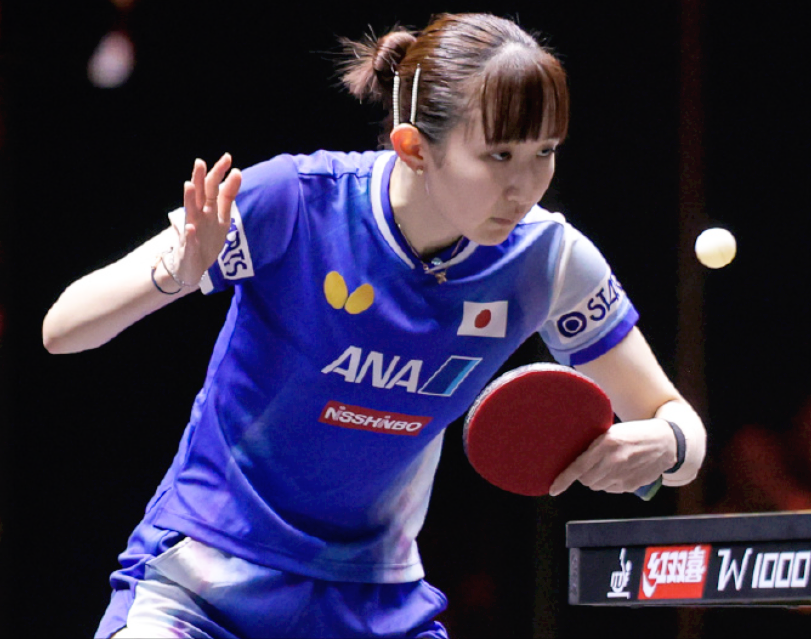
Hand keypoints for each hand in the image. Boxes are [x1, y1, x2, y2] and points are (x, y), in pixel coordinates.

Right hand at [172, 153, 241, 285]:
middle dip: (199, 179)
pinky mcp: (189, 247)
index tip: (228, 158)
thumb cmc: (206, 239)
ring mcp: (193, 230)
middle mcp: (199, 216)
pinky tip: (190, 227)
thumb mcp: (221, 217)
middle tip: (200, 161)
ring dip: (189, 199)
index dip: (220, 174)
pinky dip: (190, 233)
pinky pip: (189, 240)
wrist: (191, 266)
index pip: (213, 187)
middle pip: (200, 195)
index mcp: (208, 209)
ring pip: (190, 213)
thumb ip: (227, 197)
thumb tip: (236, 172)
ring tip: (188, 185)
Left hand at [548, 419, 675, 495]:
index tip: (553, 489)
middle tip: (591, 464)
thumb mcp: (612, 431)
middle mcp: (615, 461)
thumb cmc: (633, 433)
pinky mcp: (632, 485)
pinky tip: (620, 470)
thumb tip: (571, 457)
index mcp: (607, 443)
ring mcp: (624, 475)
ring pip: (597, 486)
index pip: (579, 467)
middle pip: (586, 480)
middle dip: (583, 475)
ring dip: (597, 479)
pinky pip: (611, 489)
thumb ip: (594, 445)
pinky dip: (610, 483)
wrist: (665, 442)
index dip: (563, 480)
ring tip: (608, 465)